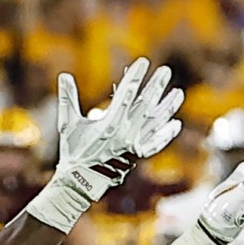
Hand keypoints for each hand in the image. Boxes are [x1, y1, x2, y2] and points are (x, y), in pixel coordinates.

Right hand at [22, 60, 179, 232]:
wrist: (80, 182)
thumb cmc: (73, 151)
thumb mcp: (68, 124)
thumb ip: (68, 98)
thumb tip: (64, 75)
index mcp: (109, 123)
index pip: (126, 94)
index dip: (135, 76)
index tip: (143, 62)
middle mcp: (125, 133)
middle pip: (145, 105)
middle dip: (156, 86)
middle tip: (166, 71)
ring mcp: (134, 145)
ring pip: (155, 122)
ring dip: (168, 107)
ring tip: (179, 92)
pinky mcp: (137, 156)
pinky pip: (156, 144)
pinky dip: (166, 134)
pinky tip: (176, 123)